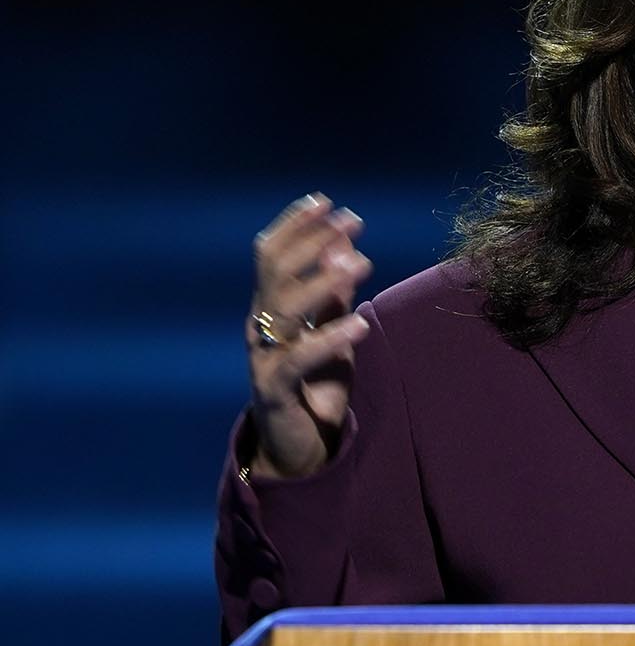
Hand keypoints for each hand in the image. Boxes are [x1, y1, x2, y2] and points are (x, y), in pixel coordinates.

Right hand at [245, 193, 371, 478]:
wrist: (301, 444)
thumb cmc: (315, 382)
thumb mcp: (330, 329)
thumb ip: (334, 290)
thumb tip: (343, 241)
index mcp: (269, 307)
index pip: (269, 254)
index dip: (295, 225)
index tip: (327, 201)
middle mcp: (260, 326)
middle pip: (274, 272)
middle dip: (311, 241)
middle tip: (351, 221)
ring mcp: (264, 357)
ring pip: (285, 310)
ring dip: (325, 282)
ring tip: (363, 264)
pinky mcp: (275, 390)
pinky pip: (299, 359)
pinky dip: (332, 337)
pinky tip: (362, 323)